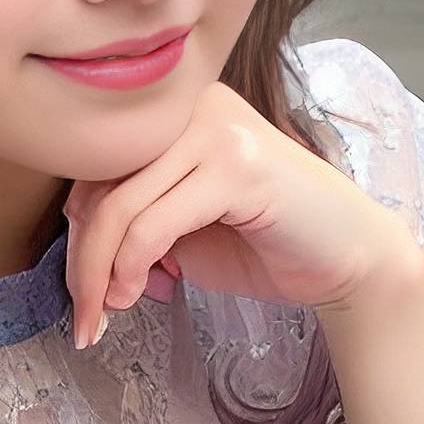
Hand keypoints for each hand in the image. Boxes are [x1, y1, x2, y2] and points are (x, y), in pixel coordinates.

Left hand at [61, 81, 418, 349]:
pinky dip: (131, 267)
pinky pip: (154, 222)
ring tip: (103, 315)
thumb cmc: (265, 244)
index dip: (77, 233)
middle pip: (98, 183)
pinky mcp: (236, 166)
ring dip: (98, 272)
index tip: (79, 292)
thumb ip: (131, 219)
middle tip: (84, 316)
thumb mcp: (180, 229)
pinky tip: (135, 296)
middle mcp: (191, 107)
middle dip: (81, 260)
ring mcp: (216, 130)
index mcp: (174, 112)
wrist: (349, 258)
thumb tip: (75, 238)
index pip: (94, 167)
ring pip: (119, 205)